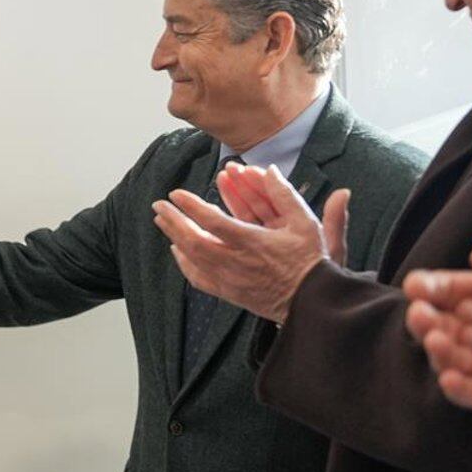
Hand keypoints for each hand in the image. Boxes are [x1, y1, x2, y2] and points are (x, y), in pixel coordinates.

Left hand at [151, 163, 345, 322]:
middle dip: (174, 221)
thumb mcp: (306, 224)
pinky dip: (185, 264)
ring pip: (193, 259)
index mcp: (253, 243)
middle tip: (159, 205)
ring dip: (175, 237)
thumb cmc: (312, 262)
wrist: (313, 303)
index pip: (213, 222)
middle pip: (194, 241)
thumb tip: (270, 168)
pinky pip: (199, 279)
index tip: (176, 193)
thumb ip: (286, 195)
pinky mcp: (230, 293)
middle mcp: (236, 263)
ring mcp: (230, 280)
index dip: (192, 206)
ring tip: (163, 221)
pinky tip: (178, 251)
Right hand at [403, 236, 471, 392]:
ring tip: (441, 343)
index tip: (420, 287)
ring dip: (443, 353)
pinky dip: (467, 389)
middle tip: (423, 317)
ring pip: (462, 361)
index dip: (435, 288)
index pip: (460, 291)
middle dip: (430, 321)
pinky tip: (455, 377)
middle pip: (451, 327)